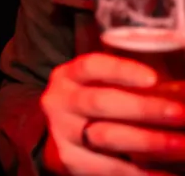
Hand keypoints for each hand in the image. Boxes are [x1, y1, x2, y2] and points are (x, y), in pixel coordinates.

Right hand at [41, 52, 184, 174]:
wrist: (65, 136)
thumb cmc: (97, 103)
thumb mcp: (102, 85)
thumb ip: (132, 84)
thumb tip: (178, 88)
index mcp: (68, 76)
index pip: (91, 67)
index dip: (121, 70)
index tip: (154, 78)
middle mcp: (59, 102)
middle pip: (100, 102)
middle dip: (143, 108)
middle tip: (180, 113)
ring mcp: (63, 133)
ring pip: (106, 137)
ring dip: (150, 141)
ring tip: (182, 145)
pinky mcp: (71, 161)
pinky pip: (112, 168)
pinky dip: (144, 172)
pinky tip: (169, 172)